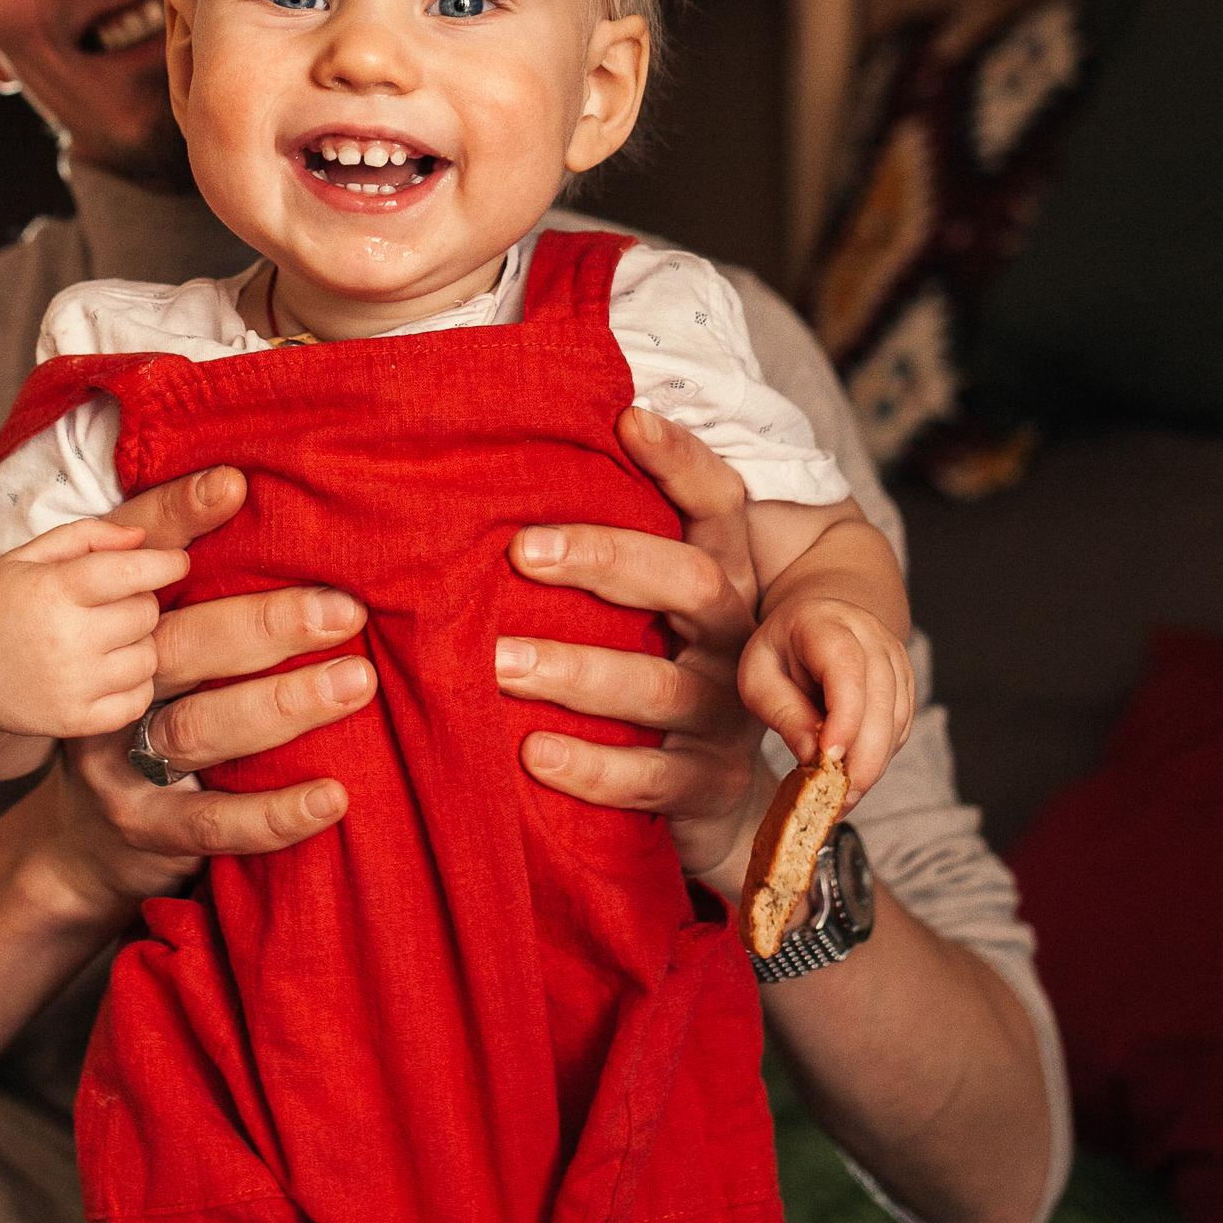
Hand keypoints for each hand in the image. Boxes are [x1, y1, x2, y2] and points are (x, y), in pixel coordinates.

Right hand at [0, 519, 189, 778]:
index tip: (176, 561)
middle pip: (146, 612)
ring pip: (149, 657)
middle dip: (140, 601)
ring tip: (108, 637)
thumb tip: (143, 538)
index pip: (131, 572)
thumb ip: (85, 537)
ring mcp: (72, 685)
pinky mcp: (76, 721)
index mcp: (51, 590)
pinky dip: (134, 683)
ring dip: (139, 643)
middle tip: (116, 603)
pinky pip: (139, 699)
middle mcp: (65, 639)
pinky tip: (109, 670)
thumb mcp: (26, 557)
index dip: (164, 563)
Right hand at [25, 462, 377, 913]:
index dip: (180, 519)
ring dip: (280, 707)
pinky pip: (210, 820)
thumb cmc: (140, 722)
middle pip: (180, 645)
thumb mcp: (148, 650)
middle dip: (264, 624)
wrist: (71, 843)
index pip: (144, 563)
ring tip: (355, 683)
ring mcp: (116, 759)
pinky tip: (332, 797)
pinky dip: (273, 814)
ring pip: (197, 728)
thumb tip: (266, 507)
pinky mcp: (139, 824)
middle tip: (344, 611)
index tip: (236, 483)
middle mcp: (110, 685)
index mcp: (113, 626)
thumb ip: (191, 592)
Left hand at [492, 410, 772, 887]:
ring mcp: (727, 715)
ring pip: (657, 686)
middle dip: (605, 559)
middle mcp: (734, 638)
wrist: (708, 805)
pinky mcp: (710, 785)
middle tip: (519, 550)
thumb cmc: (644, 676)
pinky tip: (533, 753)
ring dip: (574, 671)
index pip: (717, 504)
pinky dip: (591, 766)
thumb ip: (599, 557)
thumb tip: (487, 481)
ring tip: (497, 664)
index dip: (681, 461)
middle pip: (689, 583)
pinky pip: (651, 776)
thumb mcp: (638, 612)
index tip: (627, 418)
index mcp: (720, 578)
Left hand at [739, 595, 914, 792]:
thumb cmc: (778, 653)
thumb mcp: (758, 677)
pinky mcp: (904, 682)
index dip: (844, 717)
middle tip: (838, 798)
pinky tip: (855, 776)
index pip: (846, 669)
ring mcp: (894, 657)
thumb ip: (783, 712)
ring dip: (873, 763)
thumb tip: (814, 755)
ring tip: (842, 797)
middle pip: (880, 699)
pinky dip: (881, 756)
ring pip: (897, 718)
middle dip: (863, 756)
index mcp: (825, 623)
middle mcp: (869, 635)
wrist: (811, 623)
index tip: (828, 760)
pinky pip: (901, 726)